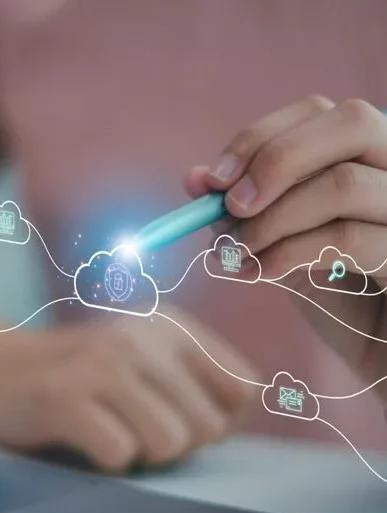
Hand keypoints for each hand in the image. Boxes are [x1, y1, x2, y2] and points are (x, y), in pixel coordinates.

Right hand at [0, 305, 259, 471]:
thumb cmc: (81, 372)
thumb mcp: (144, 356)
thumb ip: (196, 376)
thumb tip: (244, 413)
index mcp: (170, 326)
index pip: (245, 388)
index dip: (221, 418)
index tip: (181, 416)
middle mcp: (141, 337)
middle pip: (210, 426)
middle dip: (179, 443)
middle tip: (135, 425)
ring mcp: (102, 365)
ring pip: (171, 443)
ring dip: (142, 452)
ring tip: (112, 429)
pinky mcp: (65, 397)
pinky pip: (120, 454)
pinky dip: (105, 458)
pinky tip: (82, 434)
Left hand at [186, 96, 386, 396]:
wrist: (381, 351)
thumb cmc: (334, 290)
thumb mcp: (283, 241)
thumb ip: (246, 209)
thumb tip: (194, 178)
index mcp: (369, 155)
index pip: (318, 111)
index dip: (258, 138)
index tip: (212, 181)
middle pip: (348, 123)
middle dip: (273, 162)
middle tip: (230, 207)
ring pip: (344, 183)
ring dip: (271, 220)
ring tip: (233, 253)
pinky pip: (348, 239)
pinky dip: (287, 254)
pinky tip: (255, 273)